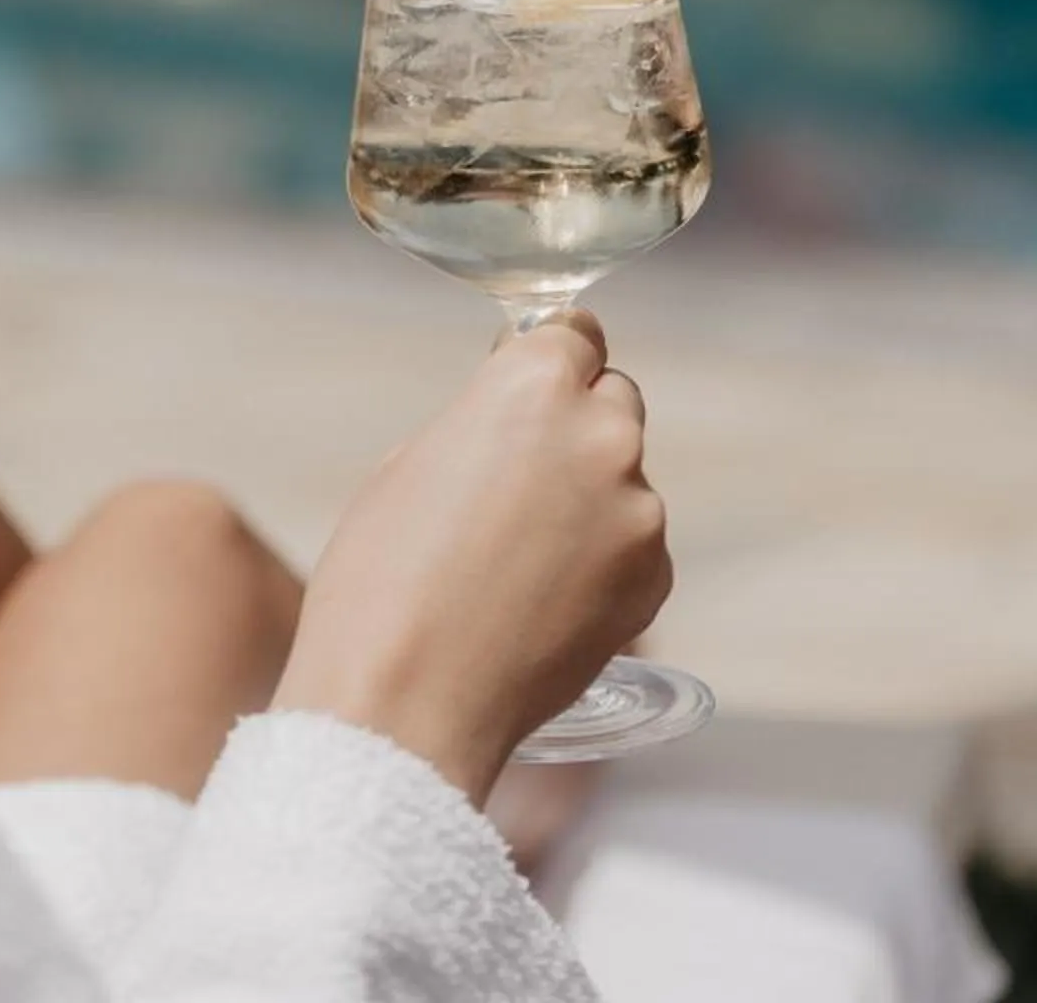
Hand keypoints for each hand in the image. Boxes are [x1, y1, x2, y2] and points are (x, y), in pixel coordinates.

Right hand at [272, 311, 671, 801]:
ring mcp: (639, 511)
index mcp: (533, 387)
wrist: (406, 702)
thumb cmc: (381, 580)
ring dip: (588, 502)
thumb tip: (517, 428)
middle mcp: (602, 434)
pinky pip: (634, 547)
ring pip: (623, 481)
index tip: (533, 388)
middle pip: (612, 401)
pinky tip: (541, 603)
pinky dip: (602, 564)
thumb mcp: (411, 465)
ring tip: (516, 564)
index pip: (577, 335)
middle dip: (575, 428)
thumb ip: (482, 424)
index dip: (551, 362)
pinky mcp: (655, 579)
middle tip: (517, 485)